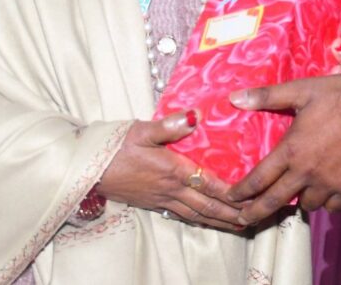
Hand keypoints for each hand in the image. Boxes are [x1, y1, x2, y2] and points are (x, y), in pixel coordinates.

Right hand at [96, 111, 244, 231]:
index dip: (231, 192)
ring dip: (219, 220)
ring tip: (239, 225)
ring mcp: (161, 199)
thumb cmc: (114, 145)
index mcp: (172, 170)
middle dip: (231, 213)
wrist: (87, 168)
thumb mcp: (141, 130)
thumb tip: (195, 115)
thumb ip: (170, 125)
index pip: (209, 184)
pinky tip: (206, 221)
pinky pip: (182, 215)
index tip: (252, 197)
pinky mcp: (152, 203)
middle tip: (254, 217)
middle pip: (207, 205)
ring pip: (196, 214)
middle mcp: (170, 189)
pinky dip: (199, 220)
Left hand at [226, 74, 340, 223]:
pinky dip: (325, 203)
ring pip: (306, 205)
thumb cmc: (338, 97)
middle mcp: (306, 172)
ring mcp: (328, 183)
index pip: (258, 178)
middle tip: (244, 221)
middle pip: (274, 202)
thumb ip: (267, 96)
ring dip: (297, 202)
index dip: (241, 192)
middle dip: (255, 213)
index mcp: (291, 150)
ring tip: (295, 195)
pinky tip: (323, 195)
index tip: (232, 198)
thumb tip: (233, 99)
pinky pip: (332, 207)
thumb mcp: (301, 90)